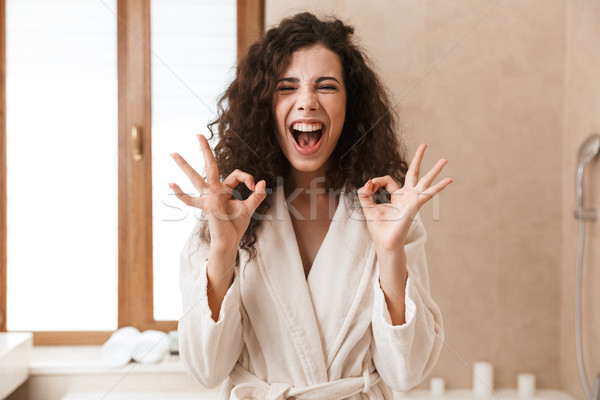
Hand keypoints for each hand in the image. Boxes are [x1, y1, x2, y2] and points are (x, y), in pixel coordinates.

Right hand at [169, 134, 266, 251]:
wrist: (230, 241)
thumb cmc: (236, 225)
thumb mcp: (250, 208)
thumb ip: (258, 195)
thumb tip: (263, 182)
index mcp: (225, 188)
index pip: (236, 173)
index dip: (247, 177)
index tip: (255, 185)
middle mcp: (215, 190)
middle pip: (210, 165)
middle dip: (205, 149)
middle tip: (199, 134)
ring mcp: (209, 197)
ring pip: (196, 178)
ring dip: (185, 165)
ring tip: (173, 153)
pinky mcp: (208, 205)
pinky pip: (191, 200)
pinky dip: (181, 194)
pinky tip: (171, 184)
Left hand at [357, 144, 452, 251]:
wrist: (385, 242)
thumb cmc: (379, 228)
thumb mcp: (367, 207)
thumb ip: (364, 194)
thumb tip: (367, 182)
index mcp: (396, 196)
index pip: (388, 179)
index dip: (377, 181)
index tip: (369, 187)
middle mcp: (407, 196)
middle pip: (414, 172)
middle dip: (418, 158)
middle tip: (425, 144)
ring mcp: (413, 200)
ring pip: (425, 180)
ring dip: (435, 170)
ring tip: (445, 159)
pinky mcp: (415, 205)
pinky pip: (428, 193)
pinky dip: (438, 187)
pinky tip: (449, 180)